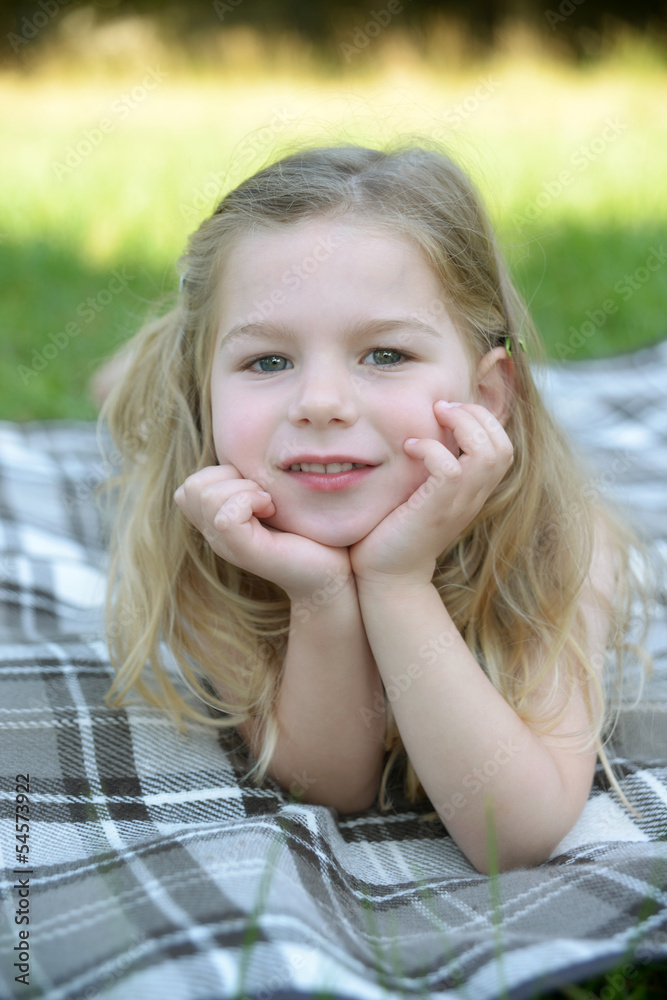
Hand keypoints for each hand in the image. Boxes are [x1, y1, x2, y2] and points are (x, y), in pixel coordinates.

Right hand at [174, 465, 352, 601]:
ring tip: (268, 503)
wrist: (332, 570)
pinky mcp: (245, 553)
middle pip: (191, 487)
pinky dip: (250, 500)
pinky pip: (225, 516)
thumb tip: (239, 447)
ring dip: (242, 488)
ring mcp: (228, 546)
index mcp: (217, 521)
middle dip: (228, 477)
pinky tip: (272, 509)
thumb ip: (249, 480)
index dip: (218, 475)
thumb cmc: (307, 529)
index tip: (254, 487)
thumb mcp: (270, 497)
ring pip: (206, 496)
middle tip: (261, 494)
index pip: (189, 487)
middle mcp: (216, 536)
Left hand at [349, 401, 512, 588]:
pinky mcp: (435, 511)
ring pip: (487, 454)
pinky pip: (451, 469)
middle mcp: (473, 498)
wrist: (388, 576)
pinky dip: (432, 449)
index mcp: (474, 492)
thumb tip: (419, 430)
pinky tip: (410, 447)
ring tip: (434, 417)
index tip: (449, 410)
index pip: (503, 447)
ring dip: (461, 424)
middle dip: (476, 415)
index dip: (483, 420)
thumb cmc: (396, 531)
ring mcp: (457, 505)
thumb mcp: (421, 493)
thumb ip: (430, 468)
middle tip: (443, 408)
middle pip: (502, 446)